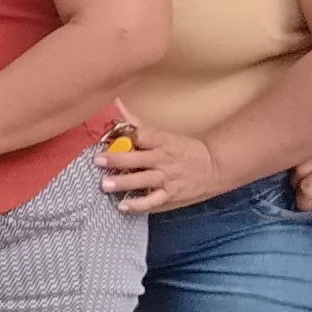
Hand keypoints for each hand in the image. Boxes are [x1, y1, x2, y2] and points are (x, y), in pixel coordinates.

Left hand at [96, 117, 229, 214]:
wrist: (213, 166)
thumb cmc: (183, 148)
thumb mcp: (164, 134)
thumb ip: (138, 125)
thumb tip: (116, 105)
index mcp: (161, 141)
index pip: (141, 136)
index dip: (124, 136)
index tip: (104, 137)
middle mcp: (162, 159)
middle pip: (138, 159)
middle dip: (117, 160)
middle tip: (98, 160)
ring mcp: (166, 178)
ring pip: (143, 180)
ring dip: (123, 182)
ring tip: (105, 184)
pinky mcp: (170, 195)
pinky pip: (152, 201)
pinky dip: (138, 205)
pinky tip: (122, 206)